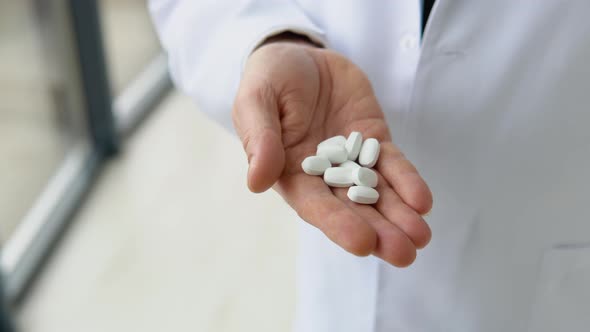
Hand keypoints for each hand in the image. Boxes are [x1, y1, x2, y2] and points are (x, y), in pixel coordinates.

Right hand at [232, 42, 432, 266]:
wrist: (298, 56)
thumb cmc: (268, 80)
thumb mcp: (255, 101)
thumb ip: (258, 138)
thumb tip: (257, 181)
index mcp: (291, 174)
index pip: (315, 205)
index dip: (338, 224)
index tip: (363, 243)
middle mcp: (324, 176)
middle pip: (353, 208)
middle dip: (379, 231)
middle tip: (404, 253)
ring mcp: (352, 159)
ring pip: (378, 193)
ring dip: (400, 216)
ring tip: (421, 238)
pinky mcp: (374, 140)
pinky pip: (393, 164)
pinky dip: (408, 182)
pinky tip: (423, 202)